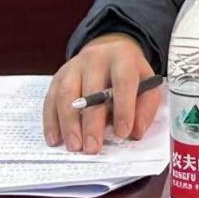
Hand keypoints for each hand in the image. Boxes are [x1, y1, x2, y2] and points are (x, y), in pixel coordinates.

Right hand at [41, 33, 161, 153]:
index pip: (123, 82)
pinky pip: (51, 99)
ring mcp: (74, 67)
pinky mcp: (58, 77)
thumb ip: (145, 107)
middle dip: (92, 123)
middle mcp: (96, 59)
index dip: (124, 108)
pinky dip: (51, 121)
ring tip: (74, 146)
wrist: (109, 50)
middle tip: (93, 148)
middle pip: (91, 91)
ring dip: (69, 124)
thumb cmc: (129, 74)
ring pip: (67, 94)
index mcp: (123, 58)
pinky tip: (55, 139)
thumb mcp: (148, 84)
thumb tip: (136, 132)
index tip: (122, 133)